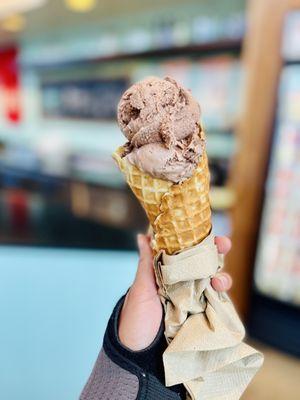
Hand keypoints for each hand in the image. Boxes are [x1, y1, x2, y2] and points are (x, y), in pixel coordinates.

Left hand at [118, 234, 232, 350]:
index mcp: (168, 274)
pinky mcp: (201, 318)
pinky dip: (223, 296)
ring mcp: (193, 301)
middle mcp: (183, 284)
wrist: (140, 355)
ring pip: (213, 282)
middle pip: (204, 264)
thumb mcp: (140, 288)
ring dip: (222, 276)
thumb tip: (143, 236)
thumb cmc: (136, 319)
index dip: (198, 240)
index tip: (207, 231)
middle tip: (224, 245)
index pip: (185, 252)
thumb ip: (146, 263)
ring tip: (219, 280)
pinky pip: (217, 304)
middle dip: (217, 252)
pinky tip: (222, 292)